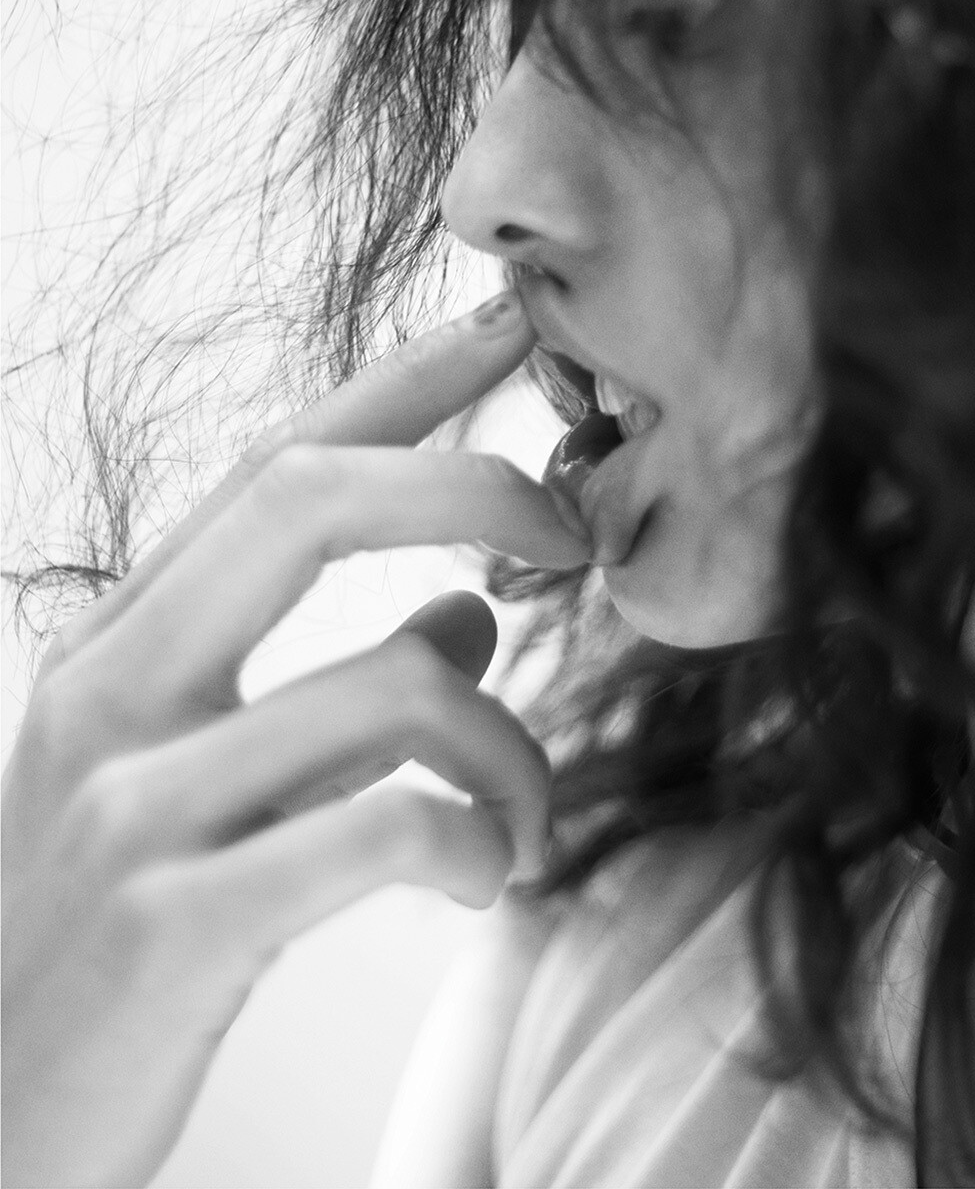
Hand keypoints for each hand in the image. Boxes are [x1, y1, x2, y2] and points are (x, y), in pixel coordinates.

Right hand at [2, 292, 585, 1188]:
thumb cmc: (105, 943)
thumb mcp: (198, 787)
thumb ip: (332, 696)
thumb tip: (469, 619)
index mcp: (122, 645)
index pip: (276, 466)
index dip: (397, 384)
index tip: (500, 328)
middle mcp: (114, 693)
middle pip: (309, 500)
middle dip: (471, 484)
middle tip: (573, 531)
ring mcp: (134, 804)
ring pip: (393, 684)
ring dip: (509, 745)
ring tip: (527, 817)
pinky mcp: (171, 923)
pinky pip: (382, 830)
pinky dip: (473, 839)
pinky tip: (486, 874)